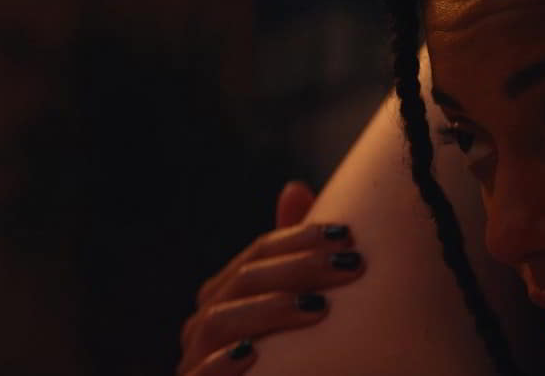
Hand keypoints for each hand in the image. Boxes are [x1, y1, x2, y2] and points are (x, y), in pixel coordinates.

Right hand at [177, 182, 365, 375]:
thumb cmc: (289, 367)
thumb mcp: (299, 312)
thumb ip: (296, 259)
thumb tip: (295, 188)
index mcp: (228, 296)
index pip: (258, 253)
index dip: (300, 238)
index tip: (348, 235)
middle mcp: (205, 325)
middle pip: (243, 280)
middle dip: (297, 268)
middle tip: (350, 266)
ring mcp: (194, 361)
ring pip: (219, 322)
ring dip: (269, 310)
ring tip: (317, 308)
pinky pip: (199, 375)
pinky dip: (223, 363)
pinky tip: (252, 355)